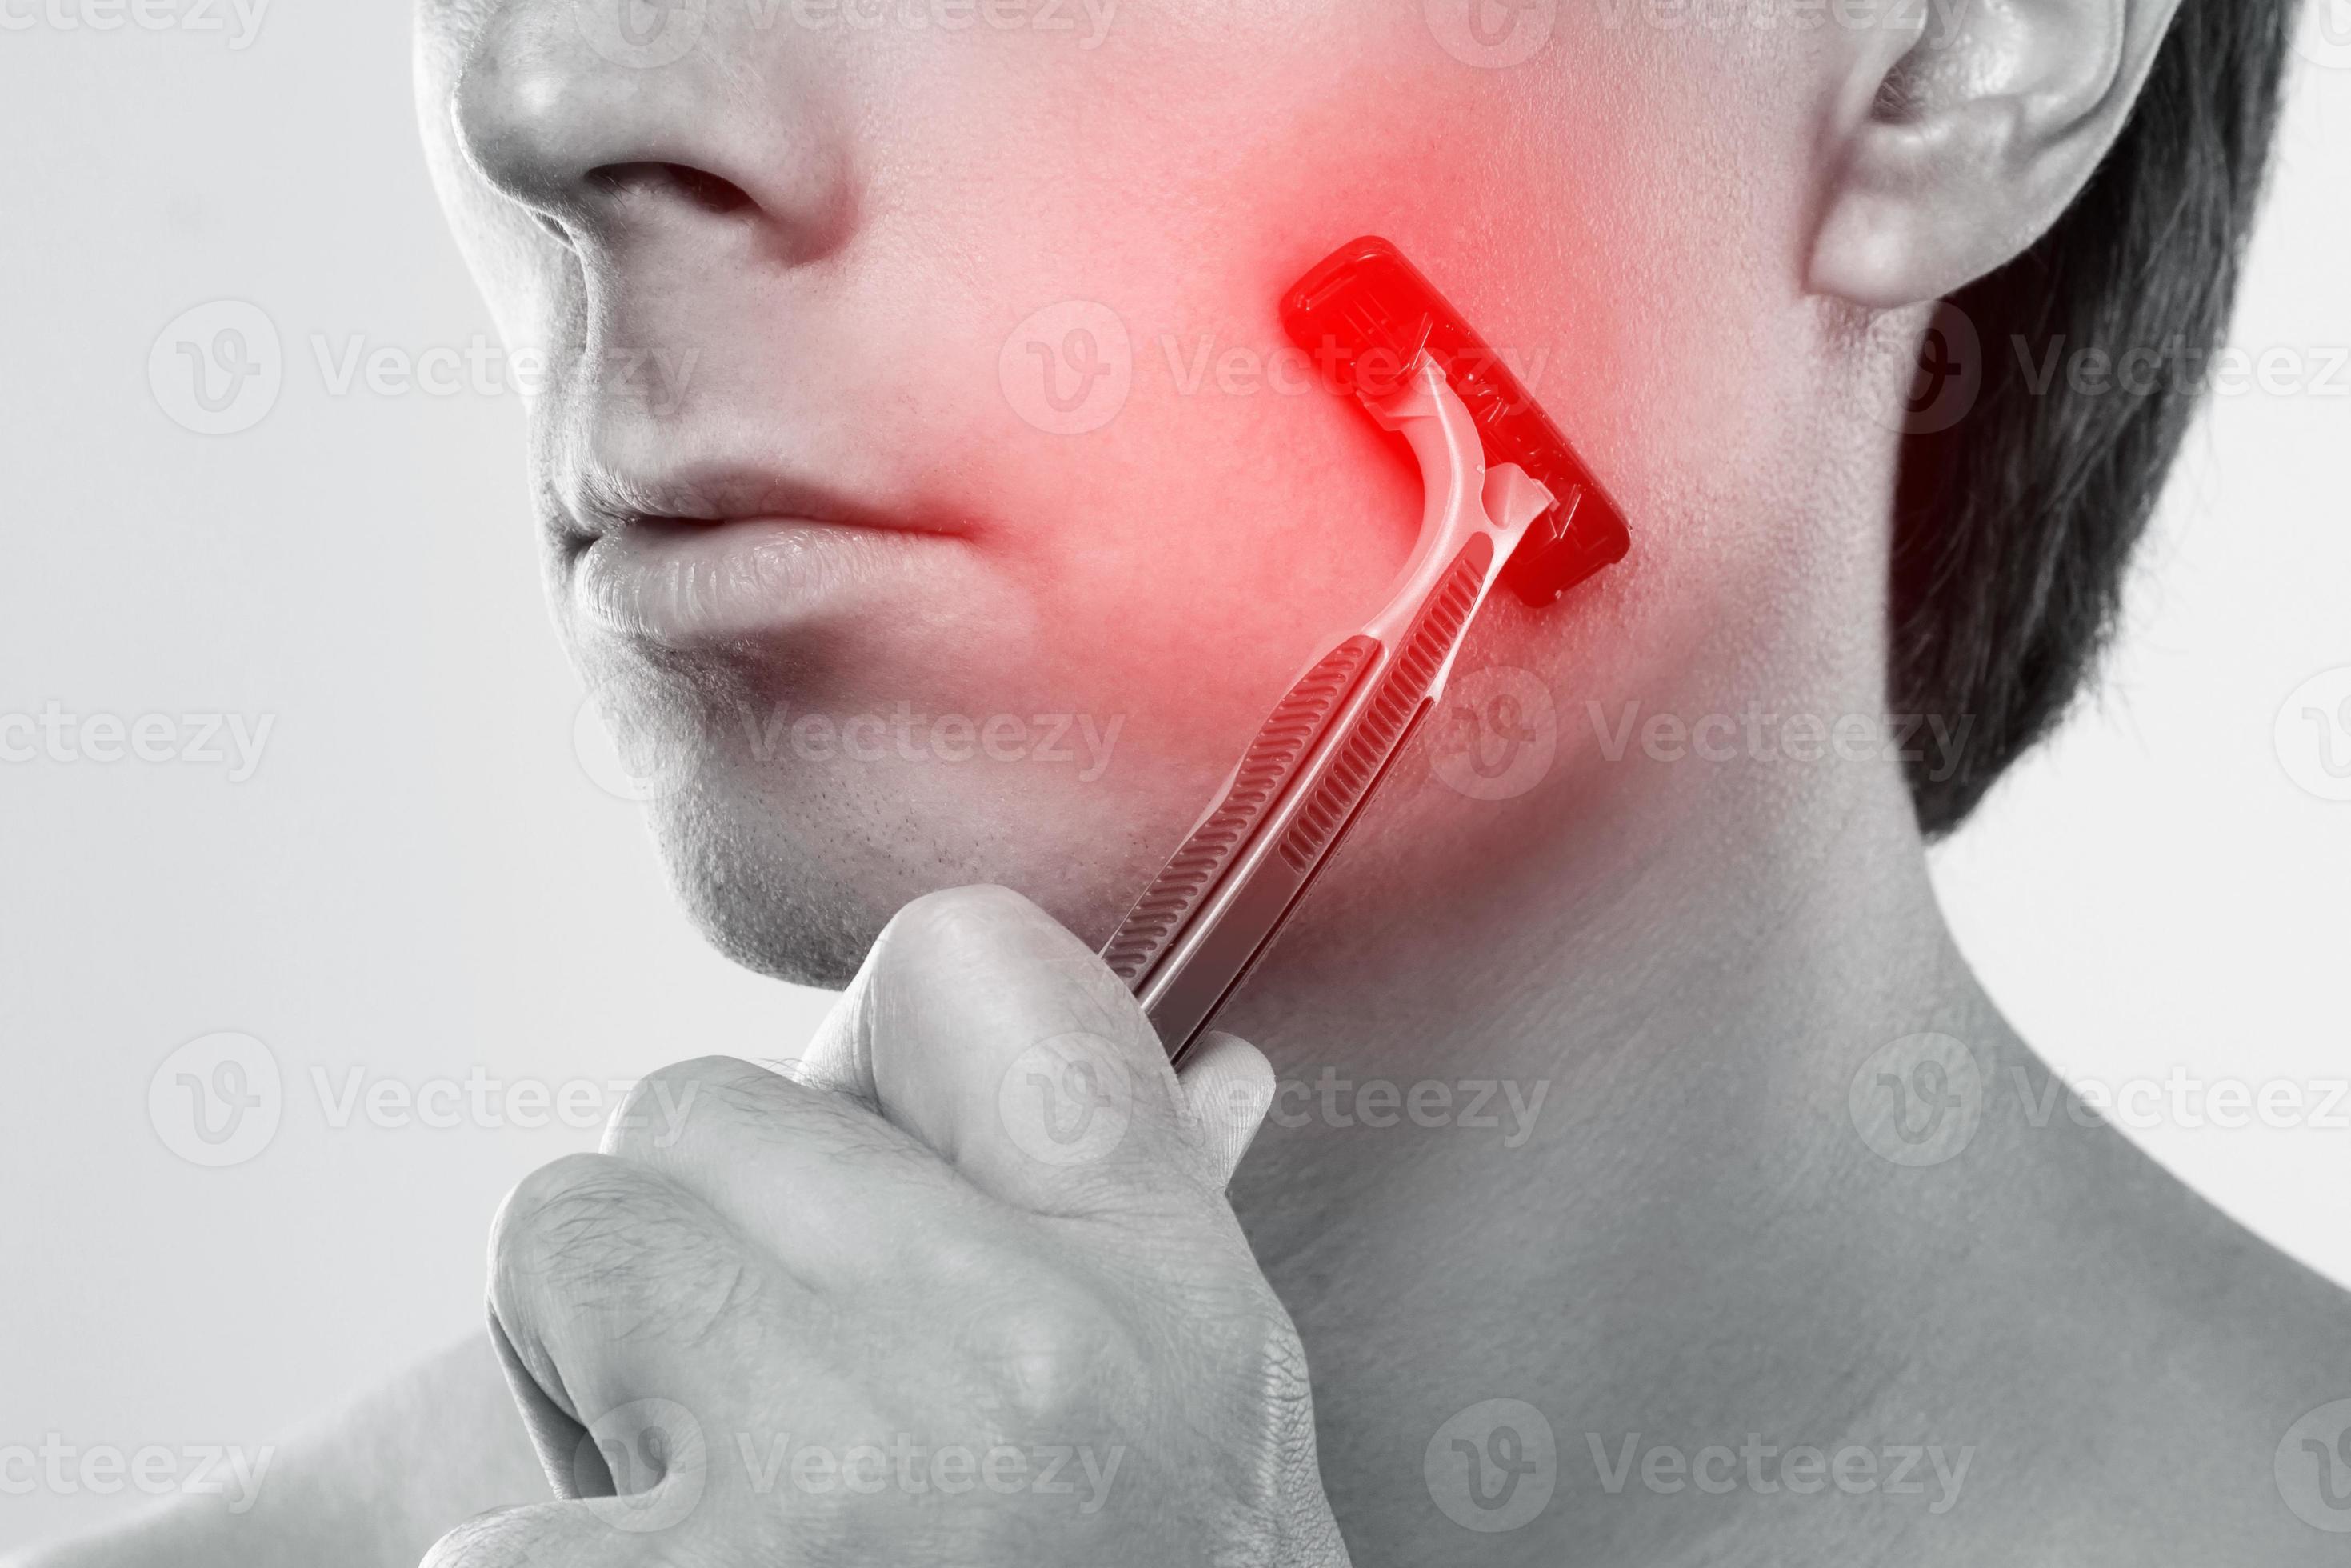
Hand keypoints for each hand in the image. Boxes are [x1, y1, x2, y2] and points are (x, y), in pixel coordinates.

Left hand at [424, 885, 1348, 1567]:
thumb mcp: (1211, 1459)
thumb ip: (1174, 1249)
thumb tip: (1228, 1075)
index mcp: (1163, 1302)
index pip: (979, 973)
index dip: (886, 1030)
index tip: (858, 1128)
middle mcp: (1010, 1365)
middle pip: (700, 1106)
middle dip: (702, 1240)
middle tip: (769, 1403)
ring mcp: (829, 1489)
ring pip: (568, 1237)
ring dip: (592, 1371)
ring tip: (703, 1512)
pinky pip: (476, 1505)